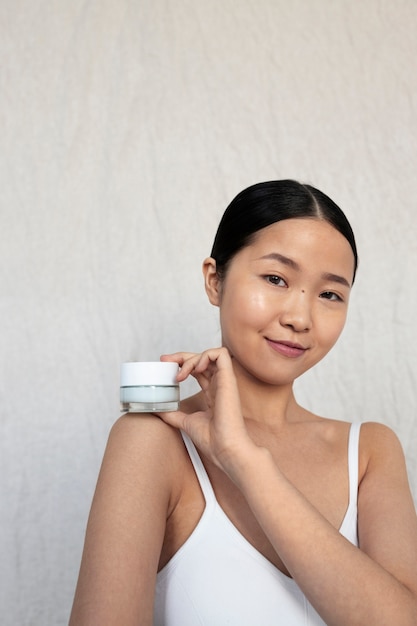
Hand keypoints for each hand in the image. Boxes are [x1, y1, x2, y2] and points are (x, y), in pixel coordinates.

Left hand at [158, 348, 253, 471]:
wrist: (224, 448)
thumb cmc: (212, 440)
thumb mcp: (185, 422)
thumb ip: (172, 414)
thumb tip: (156, 409)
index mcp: (212, 392)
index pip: (197, 370)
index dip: (182, 363)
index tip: (165, 365)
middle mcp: (219, 384)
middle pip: (201, 358)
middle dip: (181, 356)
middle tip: (165, 361)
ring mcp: (224, 381)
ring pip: (210, 354)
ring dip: (192, 358)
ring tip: (181, 373)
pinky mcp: (228, 379)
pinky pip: (221, 354)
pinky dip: (206, 355)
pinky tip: (195, 369)